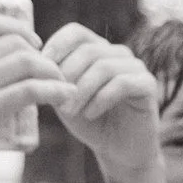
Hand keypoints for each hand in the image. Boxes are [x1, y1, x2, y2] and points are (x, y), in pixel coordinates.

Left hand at [43, 24, 162, 182]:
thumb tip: (34, 60)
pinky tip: (90, 114)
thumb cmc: (88, 121)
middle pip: (88, 50)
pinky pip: (122, 83)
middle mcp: (118, 53)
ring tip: (71, 112)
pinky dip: (101, 99)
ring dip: (82, 91)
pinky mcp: (148, 85)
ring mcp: (136, 67)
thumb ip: (52, 78)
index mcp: (97, 50)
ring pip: (104, 67)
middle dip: (68, 76)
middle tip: (57, 103)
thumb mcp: (63, 96)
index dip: (57, 46)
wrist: (117, 150)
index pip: (76, 32)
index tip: (44, 70)